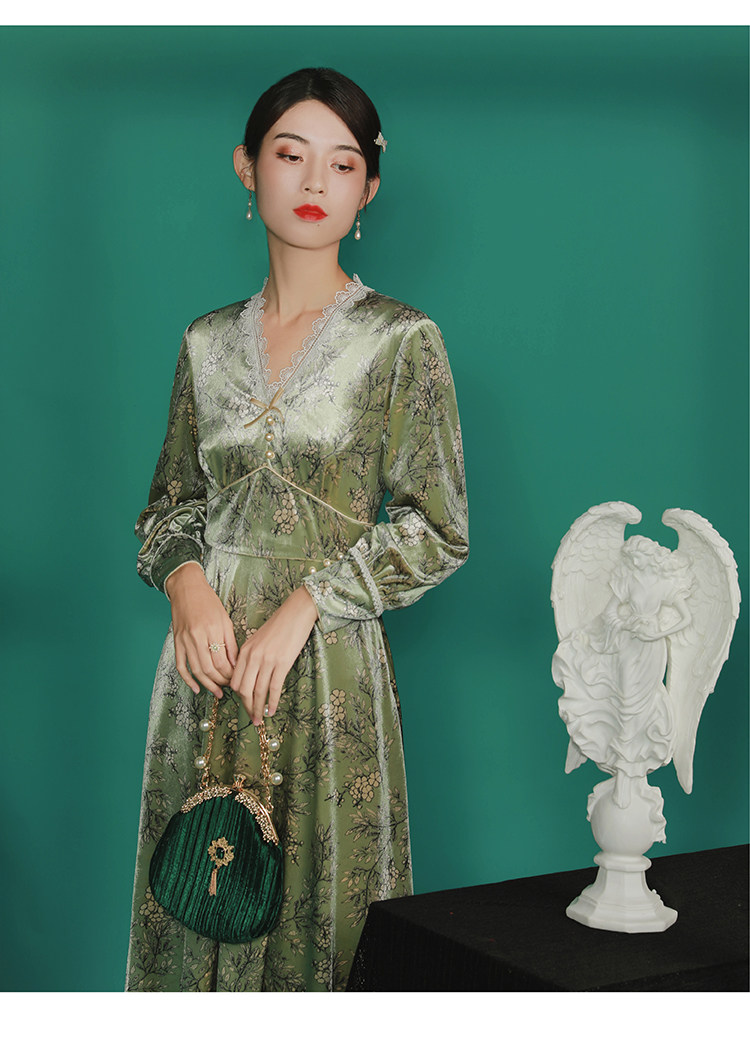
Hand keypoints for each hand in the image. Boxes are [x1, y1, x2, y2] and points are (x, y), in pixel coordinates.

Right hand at [166, 563, 238, 697]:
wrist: (186, 588)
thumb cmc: (208, 602)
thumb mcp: (225, 620)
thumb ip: (231, 644)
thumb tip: (235, 665)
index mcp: (213, 630)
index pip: (222, 661)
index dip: (230, 675)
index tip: (236, 679)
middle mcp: (197, 637)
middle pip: (209, 669)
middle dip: (221, 682)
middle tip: (229, 687)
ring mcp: (185, 640)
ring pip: (196, 670)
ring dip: (207, 684)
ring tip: (217, 692)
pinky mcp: (176, 642)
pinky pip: (181, 666)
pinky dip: (188, 679)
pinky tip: (196, 688)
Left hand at [230, 586, 318, 724]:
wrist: (296, 614)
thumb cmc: (279, 626)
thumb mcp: (258, 640)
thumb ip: (250, 657)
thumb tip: (249, 677)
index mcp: (245, 651)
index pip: (235, 680)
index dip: (238, 697)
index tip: (245, 705)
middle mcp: (253, 657)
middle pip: (243, 689)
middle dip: (247, 707)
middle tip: (252, 719)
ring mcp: (267, 661)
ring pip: (258, 691)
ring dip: (258, 709)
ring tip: (260, 720)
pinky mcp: (282, 663)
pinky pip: (274, 688)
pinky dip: (271, 702)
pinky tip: (272, 711)